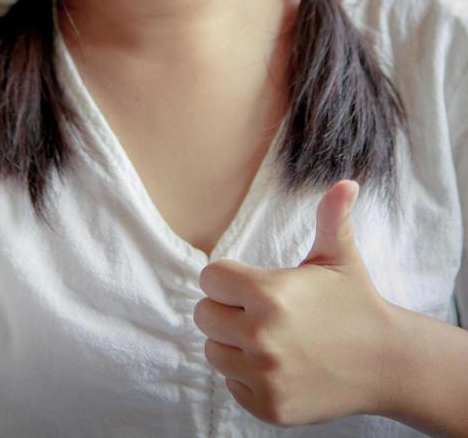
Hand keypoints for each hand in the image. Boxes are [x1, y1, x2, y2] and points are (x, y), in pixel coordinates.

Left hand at [193, 180, 392, 425]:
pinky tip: (276, 364)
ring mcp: (265, 377)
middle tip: (256, 310)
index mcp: (269, 294)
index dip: (227, 278)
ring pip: (214, 351)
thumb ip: (332, 216)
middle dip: (225, 309)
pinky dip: (246, 376)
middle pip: (204, 315)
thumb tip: (346, 182)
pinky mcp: (269, 408)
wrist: (386, 363)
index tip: (248, 282)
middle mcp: (262, 338)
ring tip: (266, 336)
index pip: (209, 279)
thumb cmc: (356, 302)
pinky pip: (232, 385)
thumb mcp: (340, 256)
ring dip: (232, 343)